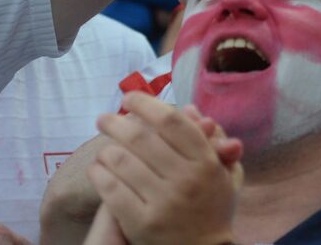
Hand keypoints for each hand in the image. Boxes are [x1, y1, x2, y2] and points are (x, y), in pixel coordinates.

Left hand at [87, 93, 242, 244]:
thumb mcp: (224, 171)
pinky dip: (99, 174)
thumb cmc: (213, 206)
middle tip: (103, 119)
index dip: (147, 104)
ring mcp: (163, 202)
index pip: (172, 122)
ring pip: (122, 162)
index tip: (129, 98)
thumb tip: (188, 109)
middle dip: (116, 123)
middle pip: (142, 138)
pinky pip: (112, 190)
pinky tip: (96, 169)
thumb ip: (210, 140)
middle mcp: (186, 179)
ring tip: (103, 147)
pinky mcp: (141, 223)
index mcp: (206, 162)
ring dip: (106, 149)